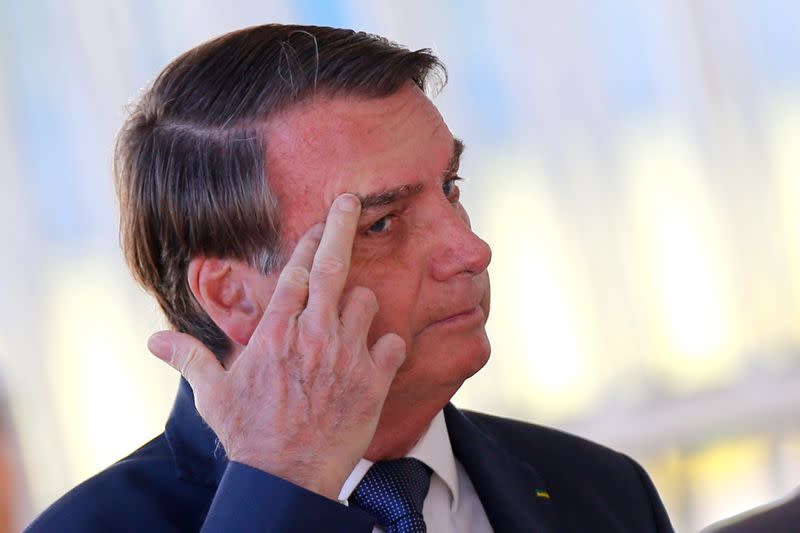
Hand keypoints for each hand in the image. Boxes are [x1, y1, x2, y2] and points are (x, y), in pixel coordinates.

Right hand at [147, 193, 405, 498]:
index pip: (294, 273)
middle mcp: (312, 336)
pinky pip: (394, 343)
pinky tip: (379, 354)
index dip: (308, 242)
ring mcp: (345, 356)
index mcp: (275, 334)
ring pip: (366, 302)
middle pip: (332, 268)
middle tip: (350, 202)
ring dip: (360, 305)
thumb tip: (152, 342)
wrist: (287, 476)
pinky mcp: (373, 380)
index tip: (318, 221)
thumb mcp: (213, 395)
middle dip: (341, 227)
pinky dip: (389, 344)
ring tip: (350, 319)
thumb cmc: (249, 434)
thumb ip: (188, 359)